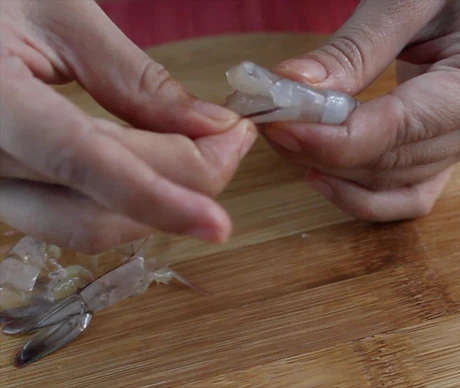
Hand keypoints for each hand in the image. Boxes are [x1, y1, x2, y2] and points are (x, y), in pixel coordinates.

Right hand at [0, 0, 256, 252]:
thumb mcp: (58, 14)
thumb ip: (135, 79)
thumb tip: (210, 126)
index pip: (80, 161)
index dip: (158, 199)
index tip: (219, 223)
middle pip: (96, 207)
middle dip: (182, 187)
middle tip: (231, 141)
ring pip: (83, 227)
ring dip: (158, 205)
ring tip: (202, 151)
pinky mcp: (1, 190)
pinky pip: (70, 216)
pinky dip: (128, 201)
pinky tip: (159, 166)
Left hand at [265, 0, 459, 220]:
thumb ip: (352, 50)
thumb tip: (291, 89)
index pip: (403, 127)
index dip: (337, 138)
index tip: (282, 128)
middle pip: (395, 162)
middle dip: (326, 151)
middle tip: (271, 126)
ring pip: (395, 185)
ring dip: (337, 171)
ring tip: (290, 142)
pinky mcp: (456, 152)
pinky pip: (408, 194)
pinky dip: (363, 194)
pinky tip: (323, 174)